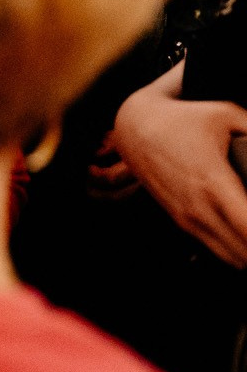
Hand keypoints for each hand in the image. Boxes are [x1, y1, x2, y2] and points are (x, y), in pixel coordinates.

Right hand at [107, 64, 246, 266]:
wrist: (135, 127)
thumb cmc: (182, 119)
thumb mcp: (227, 115)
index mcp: (212, 180)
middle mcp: (198, 205)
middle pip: (243, 251)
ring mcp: (187, 216)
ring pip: (231, 256)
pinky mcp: (181, 219)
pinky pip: (217, 248)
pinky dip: (237, 251)